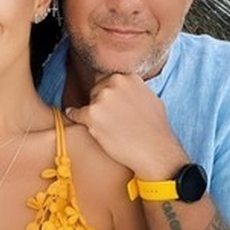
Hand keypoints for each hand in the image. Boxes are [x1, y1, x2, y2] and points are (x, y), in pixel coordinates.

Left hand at [65, 74, 188, 179]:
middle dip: (100, 102)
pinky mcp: (91, 115)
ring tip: (107, 127)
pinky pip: (75, 113)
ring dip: (93, 113)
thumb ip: (135, 89)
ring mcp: (102, 98)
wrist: (154, 151)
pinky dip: (74, 116)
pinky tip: (75, 119)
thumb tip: (127, 88)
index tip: (110, 104)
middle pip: (96, 89)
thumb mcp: (151, 98)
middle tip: (110, 119)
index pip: (109, 79)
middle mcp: (115, 83)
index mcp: (128, 77)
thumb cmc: (155, 129)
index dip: (108, 93)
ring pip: (88, 102)